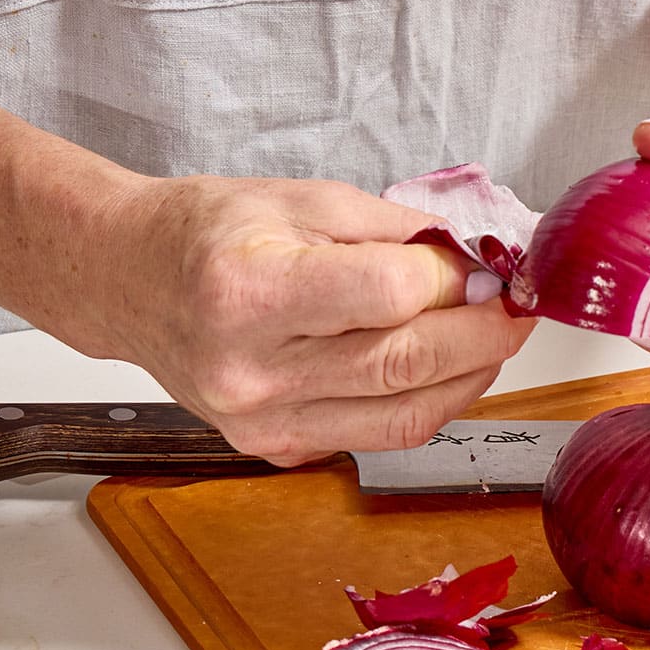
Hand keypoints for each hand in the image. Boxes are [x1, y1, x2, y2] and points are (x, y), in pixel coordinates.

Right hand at [98, 175, 534, 464]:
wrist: (132, 283)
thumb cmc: (209, 232)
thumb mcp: (302, 200)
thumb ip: (395, 231)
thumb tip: (474, 262)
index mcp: (248, 291)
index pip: (388, 295)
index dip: (452, 281)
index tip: (483, 268)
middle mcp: (251, 370)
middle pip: (406, 364)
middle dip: (484, 335)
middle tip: (517, 310)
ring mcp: (263, 421)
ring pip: (404, 416)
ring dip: (469, 377)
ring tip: (491, 340)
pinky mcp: (275, 448)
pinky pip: (378, 435)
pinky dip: (423, 401)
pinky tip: (439, 368)